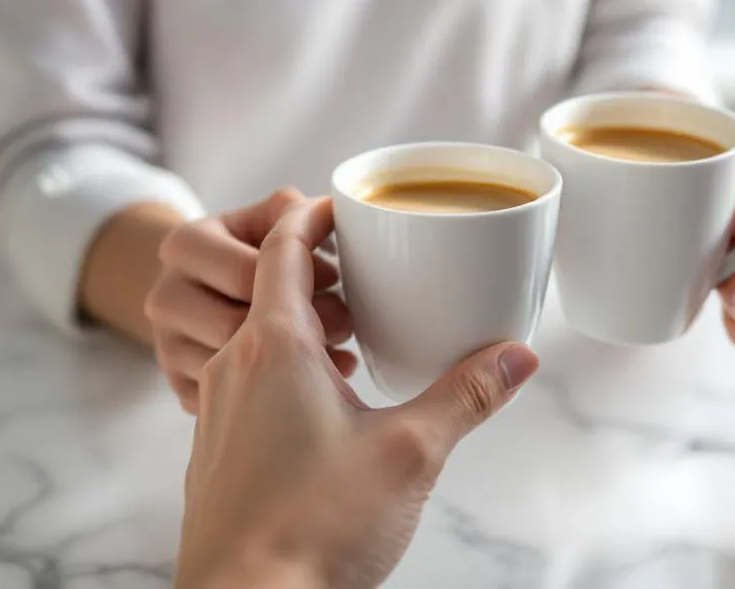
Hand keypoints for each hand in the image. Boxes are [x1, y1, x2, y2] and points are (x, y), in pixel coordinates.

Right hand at [144, 188, 355, 413]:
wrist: (200, 291)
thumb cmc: (249, 251)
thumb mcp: (265, 218)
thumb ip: (291, 210)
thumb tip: (328, 209)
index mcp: (186, 245)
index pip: (249, 272)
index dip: (305, 278)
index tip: (336, 279)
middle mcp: (165, 296)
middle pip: (242, 324)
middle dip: (306, 327)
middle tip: (347, 325)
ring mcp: (167, 347)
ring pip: (236, 371)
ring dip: (296, 368)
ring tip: (337, 354)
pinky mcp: (179, 388)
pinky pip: (229, 404)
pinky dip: (275, 399)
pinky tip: (311, 386)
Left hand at [174, 197, 539, 588]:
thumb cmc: (314, 528)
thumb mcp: (410, 453)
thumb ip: (465, 396)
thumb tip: (517, 356)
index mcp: (275, 346)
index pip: (283, 246)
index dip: (312, 215)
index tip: (344, 205)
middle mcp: (233, 366)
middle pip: (267, 288)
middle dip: (316, 273)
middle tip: (368, 275)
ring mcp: (217, 411)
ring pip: (255, 341)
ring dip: (300, 326)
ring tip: (354, 341)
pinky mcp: (217, 453)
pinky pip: (246, 386)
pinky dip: (283, 373)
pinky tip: (325, 411)